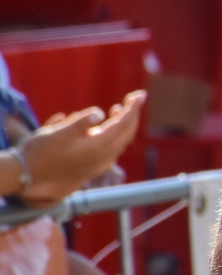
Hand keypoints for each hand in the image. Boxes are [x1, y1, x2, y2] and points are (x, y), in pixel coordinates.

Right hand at [18, 91, 144, 205]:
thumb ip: (80, 122)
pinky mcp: (90, 169)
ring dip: (122, 126)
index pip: (124, 124)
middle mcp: (103, 158)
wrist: (28, 180)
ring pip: (119, 143)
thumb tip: (100, 112)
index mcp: (98, 147)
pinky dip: (112, 136)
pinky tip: (100, 129)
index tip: (141, 94)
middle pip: (127, 133)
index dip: (133, 108)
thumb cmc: (40, 153)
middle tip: (132, 100)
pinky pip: (110, 150)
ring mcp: (98, 165)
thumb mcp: (57, 134)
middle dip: (131, 115)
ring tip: (116, 111)